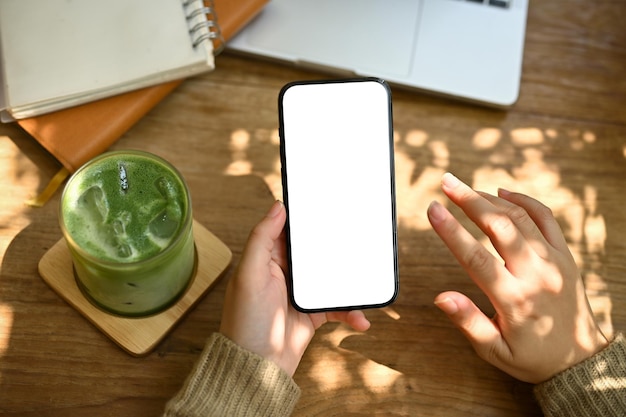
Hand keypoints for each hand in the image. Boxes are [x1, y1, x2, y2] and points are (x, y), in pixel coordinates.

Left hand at [220, 200, 370, 375]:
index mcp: (266, 259)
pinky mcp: (313, 314)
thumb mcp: (250, 275)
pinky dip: (351, 311)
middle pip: (314, 251)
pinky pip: (338, 306)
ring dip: (348, 278)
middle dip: (334, 244)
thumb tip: (277, 207)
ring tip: (366, 277)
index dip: (304, 217)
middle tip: (356, 233)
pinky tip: (361, 318)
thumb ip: (261, 239)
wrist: (257, 368)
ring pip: (330, 276)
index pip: (287, 230)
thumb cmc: (246, 322)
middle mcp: (284, 273)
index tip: (325, 203)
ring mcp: (301, 294)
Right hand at [428, 173, 608, 382]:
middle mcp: (536, 275)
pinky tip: (502, 194)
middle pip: (500, 226)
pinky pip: (546, 218)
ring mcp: (554, 261)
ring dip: (489, 198)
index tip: (433, 209)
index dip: (451, 231)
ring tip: (464, 188)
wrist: (581, 360)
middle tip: (446, 183)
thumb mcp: (496, 351)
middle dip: (469, 200)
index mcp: (515, 300)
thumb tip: (442, 298)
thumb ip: (469, 323)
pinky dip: (523, 201)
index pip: (477, 258)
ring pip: (521, 217)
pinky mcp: (565, 255)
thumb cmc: (534, 358)